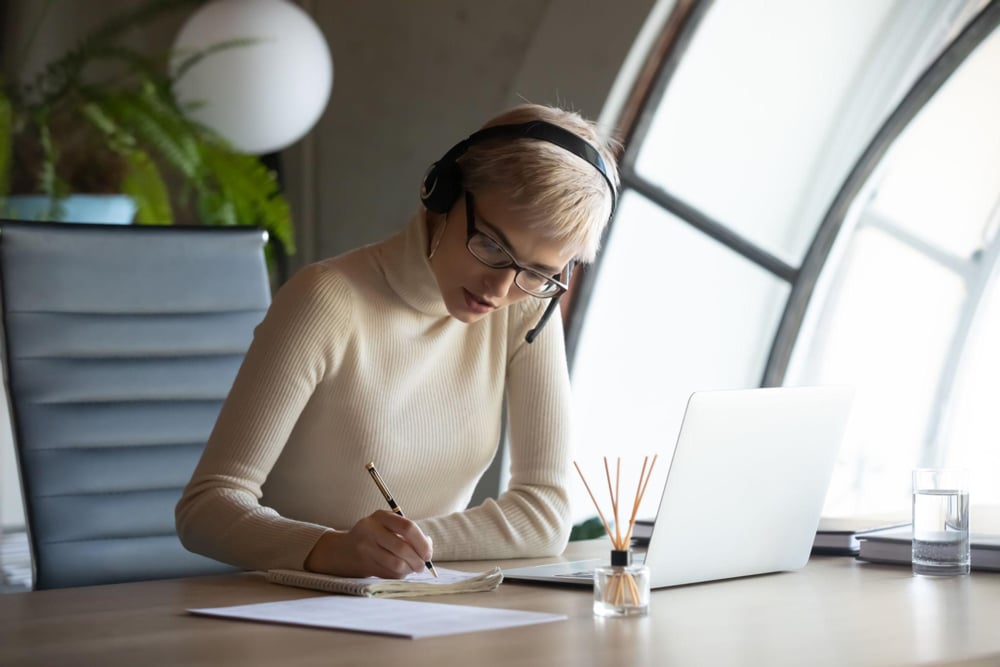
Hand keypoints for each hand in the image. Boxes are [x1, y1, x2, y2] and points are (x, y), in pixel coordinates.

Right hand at [304, 510, 433, 578]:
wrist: (341, 550)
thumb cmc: (373, 536)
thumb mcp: (387, 526)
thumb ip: (408, 532)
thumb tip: (429, 545)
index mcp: (381, 516)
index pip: (408, 527)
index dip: (422, 542)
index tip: (428, 553)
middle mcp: (371, 529)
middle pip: (402, 548)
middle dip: (417, 560)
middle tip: (422, 566)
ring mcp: (365, 548)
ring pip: (395, 563)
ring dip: (409, 570)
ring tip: (413, 569)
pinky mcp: (363, 564)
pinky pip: (388, 573)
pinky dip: (399, 575)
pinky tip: (400, 572)